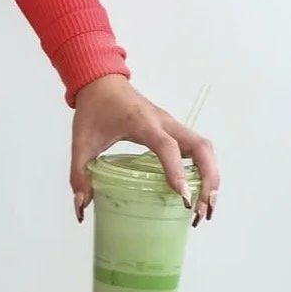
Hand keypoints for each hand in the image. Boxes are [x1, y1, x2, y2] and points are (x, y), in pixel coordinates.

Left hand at [70, 75, 219, 227]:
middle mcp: (164, 122)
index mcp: (141, 122)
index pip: (167, 146)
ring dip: (211, 177)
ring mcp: (172, 125)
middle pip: (200, 148)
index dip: (177, 171)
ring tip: (205, 208)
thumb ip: (79, 173)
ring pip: (204, 148)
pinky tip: (199, 191)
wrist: (100, 80)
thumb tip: (82, 207)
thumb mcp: (81, 140)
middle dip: (207, 180)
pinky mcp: (173, 129)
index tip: (183, 198)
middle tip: (201, 211)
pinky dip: (205, 169)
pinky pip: (198, 149)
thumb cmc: (94, 107)